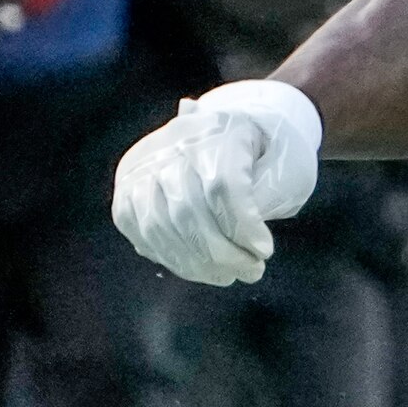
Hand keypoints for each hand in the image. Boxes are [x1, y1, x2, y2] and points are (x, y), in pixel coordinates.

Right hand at [113, 79, 324, 287]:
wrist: (222, 130)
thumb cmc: (262, 151)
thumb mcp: (282, 161)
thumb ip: (268, 194)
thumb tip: (248, 241)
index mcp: (215, 130)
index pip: (221, 184)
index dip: (242, 224)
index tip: (264, 251)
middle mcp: (169, 146)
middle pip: (187, 210)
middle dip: (222, 252)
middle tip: (251, 272)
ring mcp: (140, 168)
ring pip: (159, 226)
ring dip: (195, 263)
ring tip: (227, 276)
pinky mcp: (125, 190)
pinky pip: (141, 232)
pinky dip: (170, 258)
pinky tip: (197, 269)